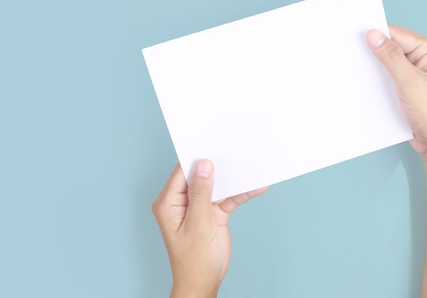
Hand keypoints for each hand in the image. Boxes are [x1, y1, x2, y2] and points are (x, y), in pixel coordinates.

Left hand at [152, 159, 267, 297]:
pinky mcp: (213, 213)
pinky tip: (256, 187)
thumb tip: (204, 165)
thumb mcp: (198, 225)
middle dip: (218, 165)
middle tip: (236, 150)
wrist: (204, 283)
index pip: (183, 172)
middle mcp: (183, 201)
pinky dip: (241, 193)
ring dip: (234, 179)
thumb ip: (202, 193)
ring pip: (218, 186)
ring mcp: (199, 207)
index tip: (214, 143)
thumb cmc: (193, 261)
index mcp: (169, 202)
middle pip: (202, 175)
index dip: (198, 157)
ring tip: (251, 166)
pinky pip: (228, 198)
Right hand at [366, 25, 426, 159]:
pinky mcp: (407, 87)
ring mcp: (415, 73)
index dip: (375, 35)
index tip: (354, 38)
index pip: (396, 34)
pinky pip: (388, 77)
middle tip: (352, 56)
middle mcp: (424, 58)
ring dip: (374, 69)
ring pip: (387, 63)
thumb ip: (391, 57)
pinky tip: (367, 86)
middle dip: (373, 52)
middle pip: (391, 46)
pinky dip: (377, 81)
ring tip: (358, 73)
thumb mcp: (410, 83)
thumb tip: (373, 35)